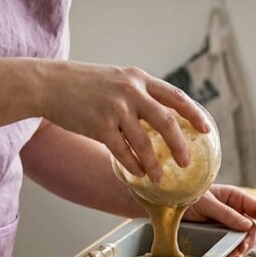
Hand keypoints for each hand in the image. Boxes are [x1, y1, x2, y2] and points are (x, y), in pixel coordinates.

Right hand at [41, 61, 208, 182]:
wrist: (49, 84)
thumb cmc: (82, 84)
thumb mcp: (116, 79)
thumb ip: (136, 92)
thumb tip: (159, 115)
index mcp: (138, 79)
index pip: (175, 96)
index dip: (193, 114)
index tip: (206, 129)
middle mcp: (130, 92)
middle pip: (166, 121)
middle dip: (180, 145)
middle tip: (186, 162)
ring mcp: (115, 109)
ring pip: (145, 143)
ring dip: (155, 164)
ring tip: (160, 177)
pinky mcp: (98, 126)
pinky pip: (122, 152)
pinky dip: (133, 165)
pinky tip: (138, 174)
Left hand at [183, 185, 255, 256]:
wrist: (168, 207)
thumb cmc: (187, 197)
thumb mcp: (206, 203)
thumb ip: (226, 214)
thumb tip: (248, 226)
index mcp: (235, 199)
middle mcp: (234, 213)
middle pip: (253, 229)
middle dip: (250, 240)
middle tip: (240, 249)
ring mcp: (227, 227)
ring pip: (244, 241)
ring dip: (243, 250)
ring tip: (235, 256)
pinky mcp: (219, 239)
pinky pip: (232, 249)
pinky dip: (235, 256)